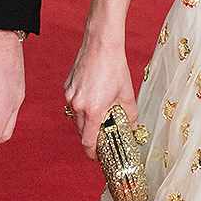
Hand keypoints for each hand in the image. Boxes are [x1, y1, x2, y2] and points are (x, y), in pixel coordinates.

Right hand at [63, 32, 135, 159]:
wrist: (101, 43)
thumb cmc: (115, 67)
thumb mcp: (127, 94)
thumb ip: (130, 116)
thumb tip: (132, 128)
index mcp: (93, 110)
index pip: (88, 142)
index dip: (93, 153)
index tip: (98, 157)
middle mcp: (77, 105)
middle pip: (81, 131)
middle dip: (92, 136)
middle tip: (104, 135)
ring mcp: (70, 95)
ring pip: (76, 117)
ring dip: (87, 120)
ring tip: (101, 112)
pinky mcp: (67, 86)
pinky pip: (73, 103)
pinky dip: (82, 105)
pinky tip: (94, 96)